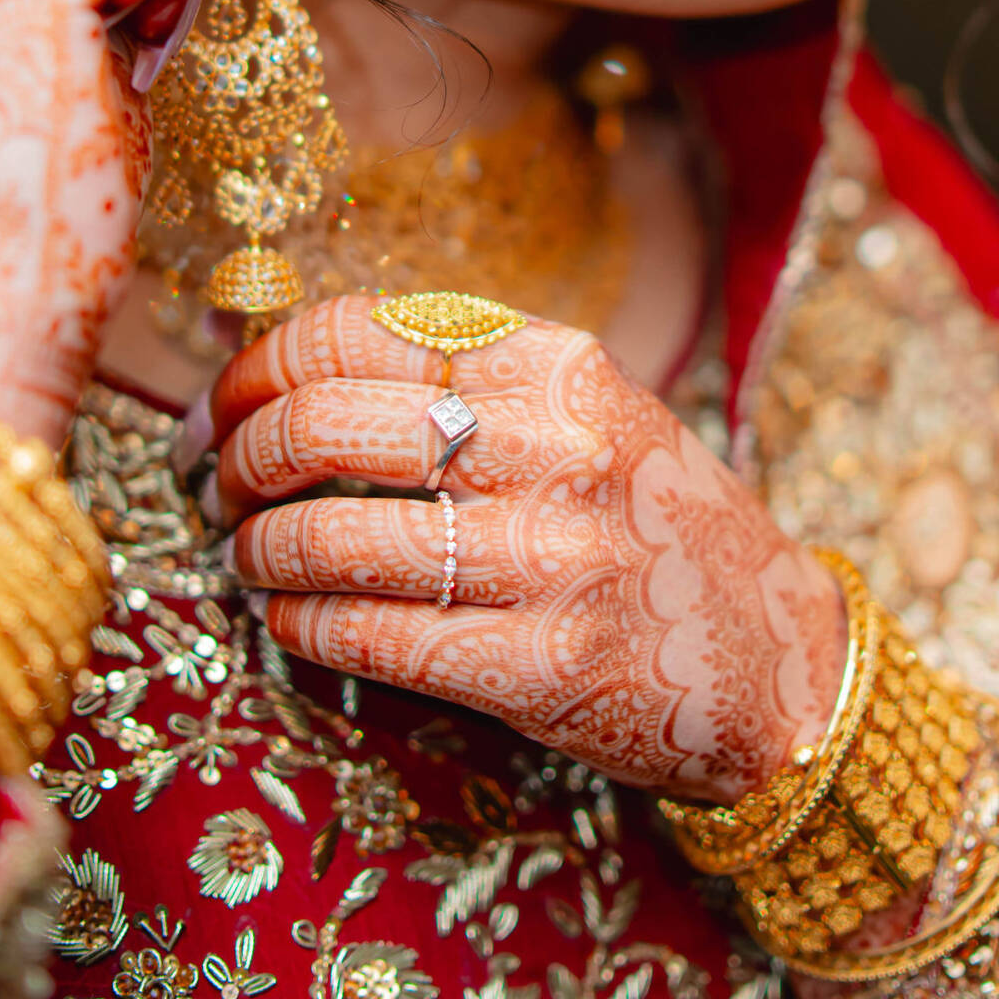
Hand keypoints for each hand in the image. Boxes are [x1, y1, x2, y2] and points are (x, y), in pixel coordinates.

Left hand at [216, 297, 847, 801]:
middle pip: (323, 423)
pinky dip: (302, 628)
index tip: (224, 406)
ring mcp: (551, 560)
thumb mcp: (584, 413)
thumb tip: (270, 361)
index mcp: (558, 364)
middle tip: (219, 486)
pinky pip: (370, 639)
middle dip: (240, 458)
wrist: (779, 661)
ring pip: (332, 537)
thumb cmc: (653, 525)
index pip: (357, 330)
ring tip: (248, 558)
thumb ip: (459, 379)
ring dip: (258, 551)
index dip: (258, 367)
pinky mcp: (541, 668)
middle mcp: (555, 446)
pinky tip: (289, 623)